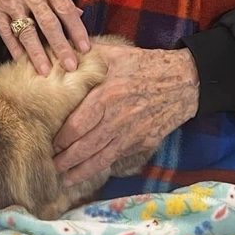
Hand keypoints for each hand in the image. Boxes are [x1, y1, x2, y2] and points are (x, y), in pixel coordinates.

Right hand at [0, 0, 88, 73]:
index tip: (85, 47)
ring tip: (46, 70)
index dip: (76, 30)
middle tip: (71, 65)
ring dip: (37, 53)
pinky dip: (14, 48)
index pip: (65, 8)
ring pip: (26, 31)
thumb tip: (77, 14)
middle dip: (61, 46)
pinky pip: (6, 32)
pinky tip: (22, 60)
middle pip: (48, 23)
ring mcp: (9, 0)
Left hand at [53, 44, 198, 187]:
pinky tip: (91, 173)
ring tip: (66, 181)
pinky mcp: (144, 142)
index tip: (49, 144)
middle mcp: (116, 119)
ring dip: (81, 172)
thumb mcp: (115, 53)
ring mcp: (131, 134)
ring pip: (101, 159)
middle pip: (85, 147)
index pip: (76, 125)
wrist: (184, 81)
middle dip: (66, 161)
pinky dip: (103, 168)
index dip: (61, 139)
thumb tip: (61, 53)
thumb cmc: (146, 64)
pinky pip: (118, 158)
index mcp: (106, 97)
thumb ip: (86, 55)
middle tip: (50, 167)